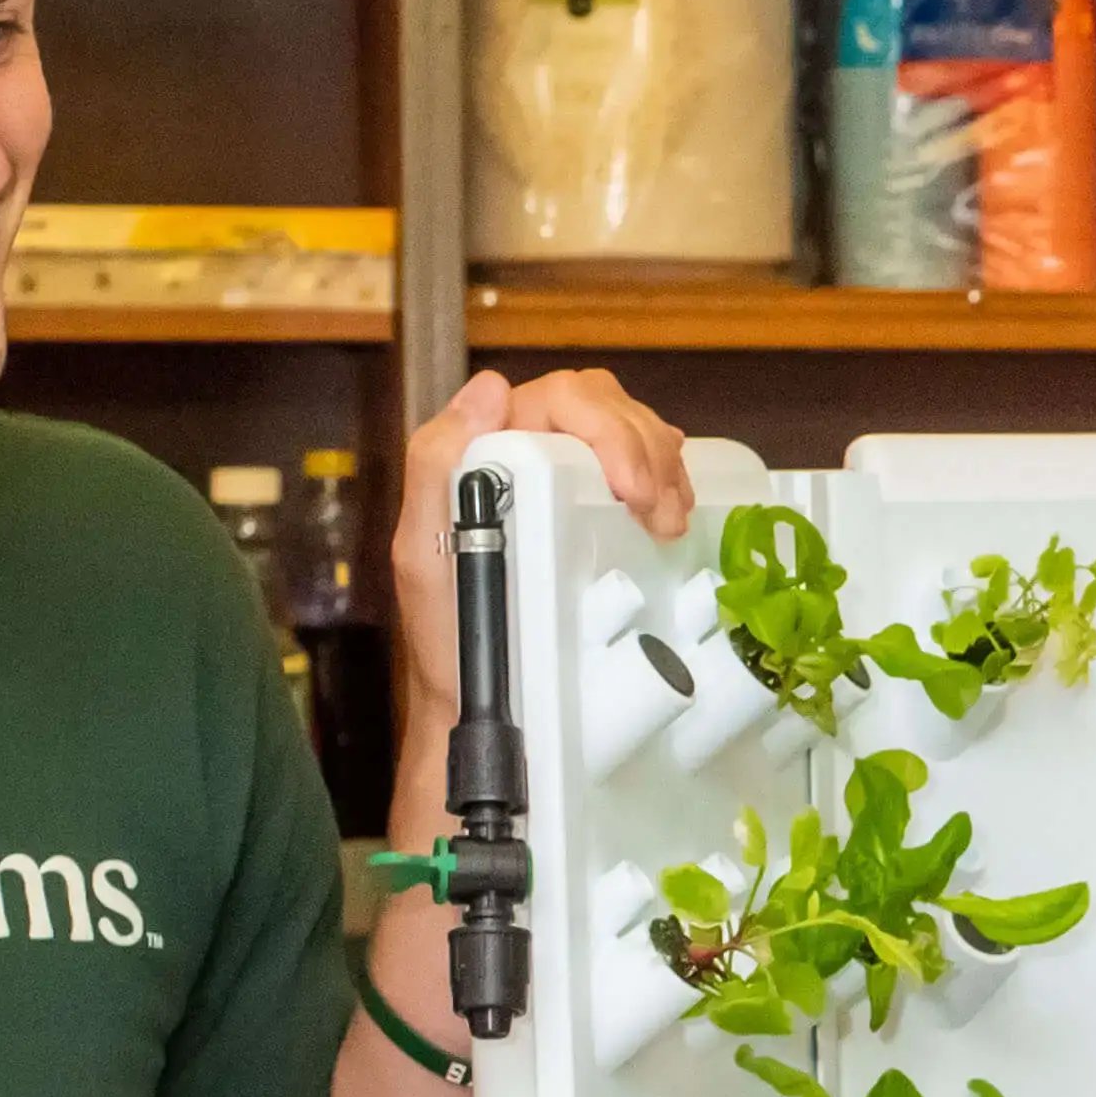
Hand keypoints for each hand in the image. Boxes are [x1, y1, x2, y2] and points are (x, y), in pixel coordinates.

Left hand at [388, 366, 696, 716]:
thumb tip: (489, 390)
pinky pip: (642, 469)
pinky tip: (674, 511)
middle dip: (646, 449)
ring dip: (665, 466)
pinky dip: (669, 480)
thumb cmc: (449, 640)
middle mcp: (525, 452)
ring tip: (670, 523)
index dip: (607, 428)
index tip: (633, 491)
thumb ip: (433, 466)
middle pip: (602, 405)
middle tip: (663, 517)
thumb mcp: (421, 555)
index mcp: (487, 450)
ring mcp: (564, 481)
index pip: (558, 400)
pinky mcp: (596, 514)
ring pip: (631, 430)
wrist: (482, 706)